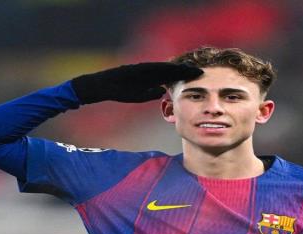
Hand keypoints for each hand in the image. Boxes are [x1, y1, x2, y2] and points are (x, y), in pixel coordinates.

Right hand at [71, 62, 202, 103]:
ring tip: (190, 70)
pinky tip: (172, 70)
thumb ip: (150, 93)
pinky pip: (150, 69)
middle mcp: (148, 71)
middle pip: (169, 70)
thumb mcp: (138, 95)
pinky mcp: (135, 69)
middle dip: (184, 71)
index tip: (197, 77)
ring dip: (176, 69)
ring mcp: (142, 69)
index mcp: (150, 77)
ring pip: (162, 68)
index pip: (170, 77)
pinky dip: (161, 69)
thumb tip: (163, 91)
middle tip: (200, 71)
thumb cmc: (119, 91)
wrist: (102, 86)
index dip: (183, 77)